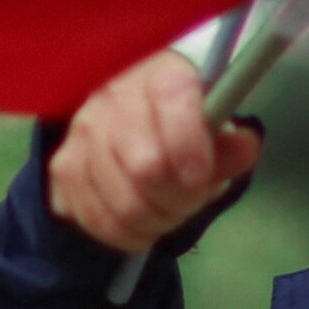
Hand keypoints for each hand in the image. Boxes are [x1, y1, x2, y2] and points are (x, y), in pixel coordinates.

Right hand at [45, 50, 258, 255]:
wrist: (127, 122)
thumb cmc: (180, 125)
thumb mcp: (215, 129)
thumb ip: (231, 143)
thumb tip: (245, 146)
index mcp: (160, 74)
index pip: (172, 102)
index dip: (189, 147)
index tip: (202, 176)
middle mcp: (113, 96)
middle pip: (145, 167)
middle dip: (179, 197)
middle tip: (191, 198)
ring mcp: (81, 133)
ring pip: (123, 204)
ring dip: (156, 220)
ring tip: (168, 210)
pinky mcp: (63, 169)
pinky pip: (98, 221)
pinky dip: (129, 233)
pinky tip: (142, 221)